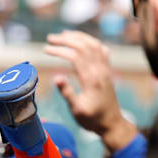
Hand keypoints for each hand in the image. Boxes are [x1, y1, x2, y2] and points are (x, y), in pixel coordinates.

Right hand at [45, 30, 137, 149]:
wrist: (111, 123)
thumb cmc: (91, 119)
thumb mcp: (76, 110)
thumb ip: (67, 93)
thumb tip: (56, 77)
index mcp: (90, 79)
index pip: (74, 56)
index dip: (59, 50)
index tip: (45, 49)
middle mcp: (99, 71)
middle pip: (83, 46)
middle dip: (66, 39)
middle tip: (50, 38)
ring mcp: (105, 69)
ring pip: (93, 45)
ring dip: (78, 37)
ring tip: (64, 34)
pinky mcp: (107, 71)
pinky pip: (102, 50)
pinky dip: (92, 42)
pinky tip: (84, 42)